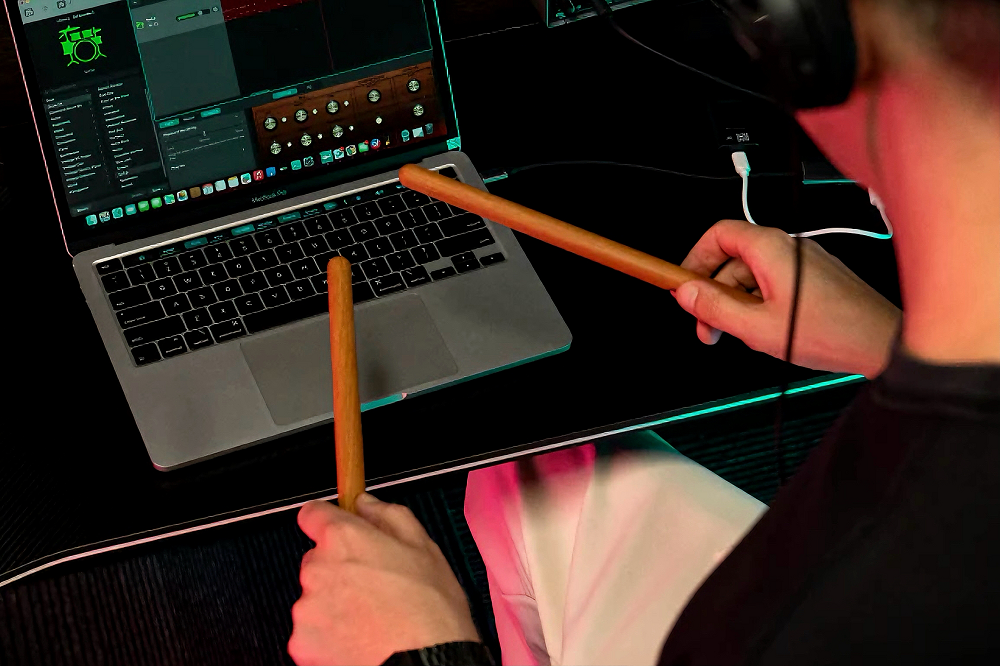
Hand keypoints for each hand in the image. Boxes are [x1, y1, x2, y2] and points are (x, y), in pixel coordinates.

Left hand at [289, 494, 479, 665]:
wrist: (425, 664)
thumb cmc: (430, 612)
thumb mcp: (424, 548)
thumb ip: (388, 516)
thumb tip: (367, 504)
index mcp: (345, 540)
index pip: (313, 514)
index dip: (328, 520)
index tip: (339, 528)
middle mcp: (318, 570)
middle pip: (317, 559)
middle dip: (340, 569)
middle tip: (372, 586)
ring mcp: (307, 609)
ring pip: (315, 597)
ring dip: (335, 603)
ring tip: (371, 618)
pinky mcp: (302, 644)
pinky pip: (312, 631)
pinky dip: (330, 635)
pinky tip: (360, 638)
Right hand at [672, 219, 900, 377]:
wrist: (880, 342)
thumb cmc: (833, 331)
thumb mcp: (757, 327)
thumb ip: (715, 309)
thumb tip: (687, 294)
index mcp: (770, 249)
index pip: (717, 235)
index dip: (694, 259)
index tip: (684, 285)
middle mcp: (786, 248)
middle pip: (731, 260)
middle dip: (713, 293)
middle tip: (706, 325)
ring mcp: (800, 263)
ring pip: (750, 276)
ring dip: (735, 304)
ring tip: (737, 335)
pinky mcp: (811, 279)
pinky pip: (771, 284)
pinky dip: (757, 305)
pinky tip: (762, 331)